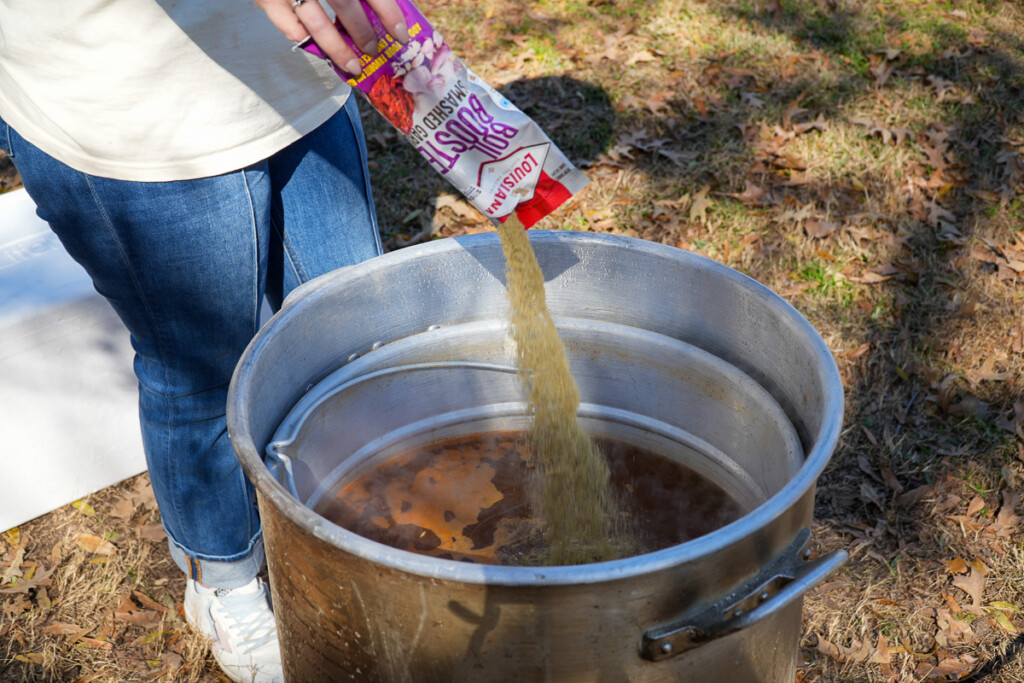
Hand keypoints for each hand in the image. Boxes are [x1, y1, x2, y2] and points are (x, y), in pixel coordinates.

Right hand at [255, 0, 409, 75]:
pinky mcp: (266, 0)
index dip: (389, 13)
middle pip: (344, 5)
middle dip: (363, 32)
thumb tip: (386, 11)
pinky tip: (322, 50)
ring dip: (338, 50)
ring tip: (353, 65)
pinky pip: (290, 28)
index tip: (401, 34)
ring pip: (316, 24)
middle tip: (373, 50)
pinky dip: (309, 42)